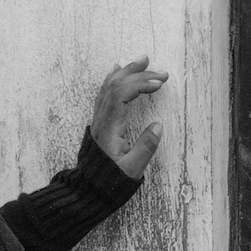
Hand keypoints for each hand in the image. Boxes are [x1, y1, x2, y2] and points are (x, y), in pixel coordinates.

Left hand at [93, 55, 169, 178]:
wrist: (88, 189)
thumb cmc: (110, 181)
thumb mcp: (132, 169)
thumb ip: (146, 146)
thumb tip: (158, 125)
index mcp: (110, 127)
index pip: (122, 94)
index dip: (141, 84)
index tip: (159, 84)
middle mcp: (102, 118)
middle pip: (117, 85)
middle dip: (140, 75)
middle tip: (161, 73)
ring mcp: (99, 119)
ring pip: (109, 86)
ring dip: (127, 72)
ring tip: (143, 62)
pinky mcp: (100, 121)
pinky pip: (104, 93)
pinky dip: (114, 79)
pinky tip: (117, 70)